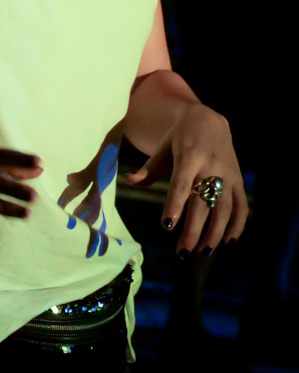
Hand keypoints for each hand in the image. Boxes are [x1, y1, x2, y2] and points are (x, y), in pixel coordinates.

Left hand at [123, 103, 248, 254]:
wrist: (210, 120)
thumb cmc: (180, 137)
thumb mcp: (164, 147)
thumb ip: (150, 168)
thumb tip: (130, 180)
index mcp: (189, 156)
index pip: (180, 184)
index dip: (174, 205)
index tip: (167, 226)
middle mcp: (210, 166)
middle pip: (202, 202)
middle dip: (193, 229)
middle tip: (183, 252)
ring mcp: (228, 174)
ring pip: (224, 208)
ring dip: (216, 232)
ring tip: (203, 251)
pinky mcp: (239, 179)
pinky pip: (242, 205)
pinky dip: (238, 224)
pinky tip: (228, 241)